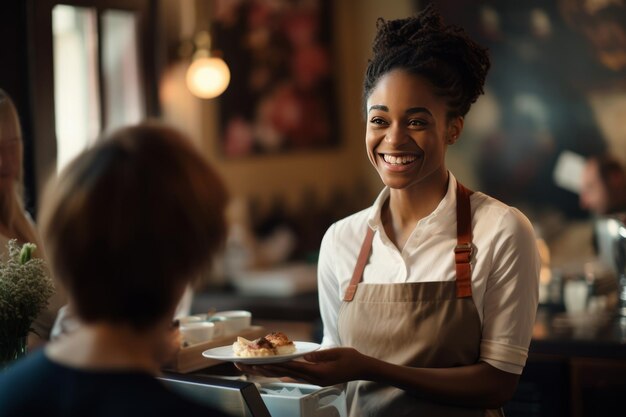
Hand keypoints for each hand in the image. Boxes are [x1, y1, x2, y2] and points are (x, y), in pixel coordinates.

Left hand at [236, 347, 371, 385]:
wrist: (362, 369)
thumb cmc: (352, 359)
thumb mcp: (338, 353)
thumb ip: (321, 355)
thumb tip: (305, 356)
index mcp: (317, 373)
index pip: (291, 368)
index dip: (273, 364)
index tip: (258, 362)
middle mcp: (311, 378)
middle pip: (282, 373)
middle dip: (261, 369)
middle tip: (243, 365)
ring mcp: (311, 379)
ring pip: (283, 375)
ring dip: (265, 371)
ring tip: (248, 368)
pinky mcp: (311, 377)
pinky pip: (290, 374)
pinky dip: (277, 370)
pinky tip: (267, 369)